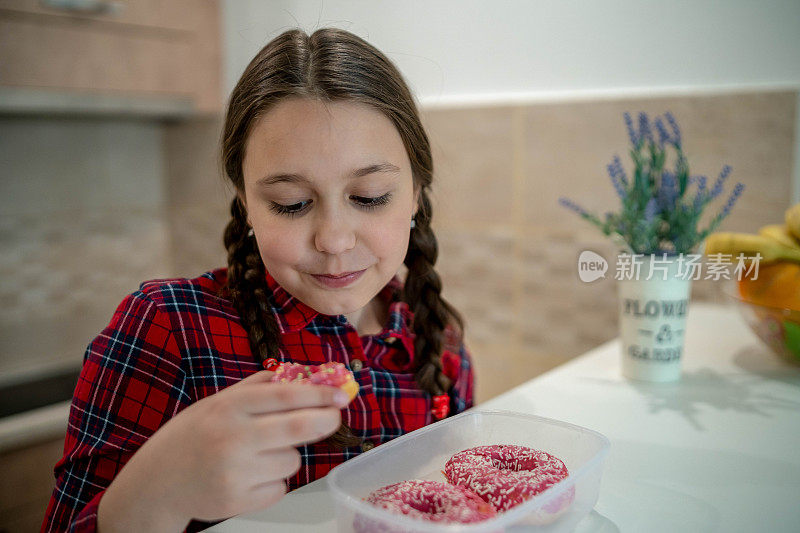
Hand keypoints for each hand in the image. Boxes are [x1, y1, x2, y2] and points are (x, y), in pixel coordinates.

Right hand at [98, 370, 349, 529]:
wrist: (158, 481)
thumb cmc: (196, 434)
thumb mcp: (220, 401)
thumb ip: (261, 387)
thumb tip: (308, 375)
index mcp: (229, 407)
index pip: (285, 395)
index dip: (319, 393)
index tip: (342, 394)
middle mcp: (232, 438)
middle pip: (298, 427)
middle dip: (325, 420)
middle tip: (335, 417)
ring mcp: (235, 472)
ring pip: (292, 460)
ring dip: (289, 454)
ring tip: (259, 454)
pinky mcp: (237, 501)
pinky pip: (280, 487)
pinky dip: (275, 480)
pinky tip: (249, 475)